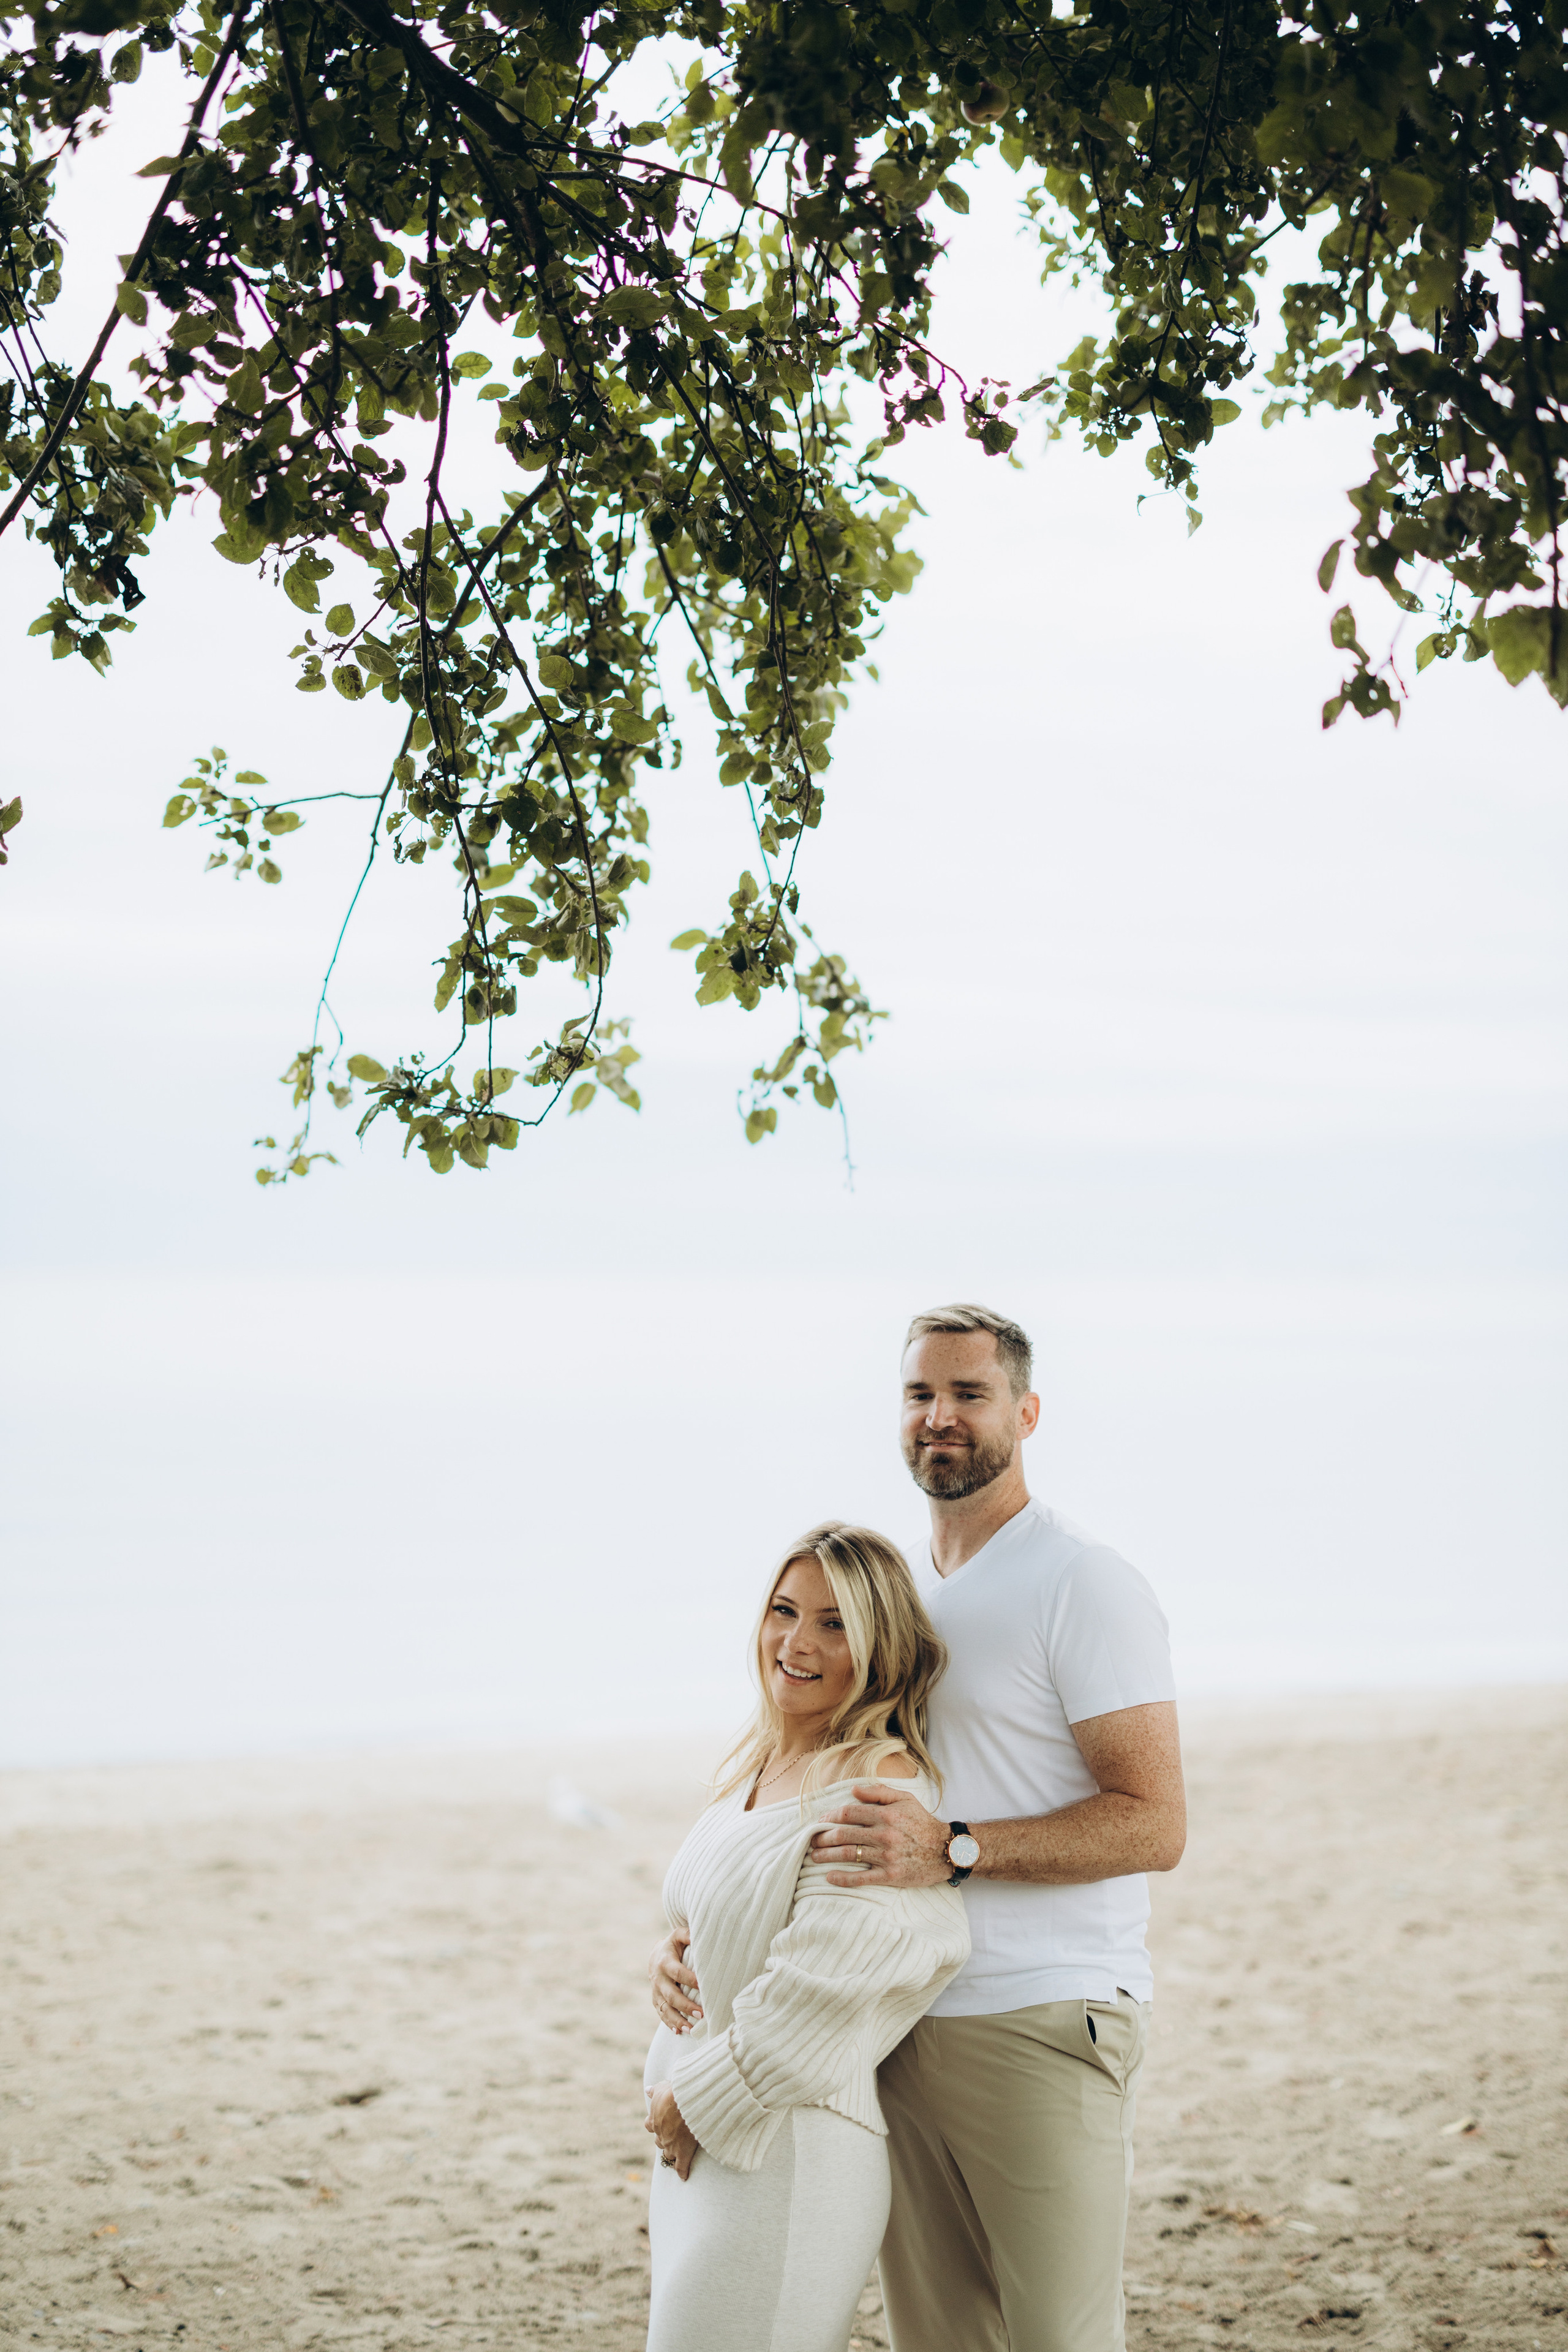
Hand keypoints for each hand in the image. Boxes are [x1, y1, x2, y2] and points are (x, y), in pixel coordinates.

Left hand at [644, 2082, 697, 2180]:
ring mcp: (671, 2145)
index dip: (655, 2125)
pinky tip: (683, 2177)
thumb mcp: (662, 2088)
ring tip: (678, 2154)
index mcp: (654, 2120)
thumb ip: (655, 2091)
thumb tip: (647, 2089)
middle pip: (659, 2141)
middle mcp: (660, 2134)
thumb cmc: (673, 2093)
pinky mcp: (682, 2152)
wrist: (686, 2102)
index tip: (660, 2124)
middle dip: (664, 2140)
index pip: (650, 2125)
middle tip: (672, 2138)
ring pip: (669, 2153)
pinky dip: (682, 2172)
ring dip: (672, 2153)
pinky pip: (681, 2166)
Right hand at [649, 1928, 702, 2032]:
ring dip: (677, 2019)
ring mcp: (656, 1991)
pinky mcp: (656, 2000)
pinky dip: (669, 2023)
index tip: (703, 1986)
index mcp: (664, 1961)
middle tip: (701, 2013)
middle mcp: (658, 1978)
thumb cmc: (673, 1946)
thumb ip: (687, 1934)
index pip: (677, 1972)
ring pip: (665, 2008)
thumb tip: (700, 1934)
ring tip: (690, 2029)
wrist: (655, 1955)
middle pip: (671, 1995)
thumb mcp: (678, 1936)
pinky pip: (661, 2014)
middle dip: (685, 2005)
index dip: (689, 1979)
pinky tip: (679, 2032)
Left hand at [809, 1782, 952, 1887]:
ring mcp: (886, 1856)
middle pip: (843, 1835)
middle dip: (823, 1838)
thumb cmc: (922, 1822)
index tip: (820, 1821)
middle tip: (811, 1840)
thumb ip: (878, 1793)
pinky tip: (829, 1877)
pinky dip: (843, 1879)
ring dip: (827, 1856)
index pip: (848, 1814)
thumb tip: (853, 1790)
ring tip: (814, 1856)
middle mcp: (884, 1834)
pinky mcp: (890, 1875)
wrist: (945, 1850)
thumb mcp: (905, 1799)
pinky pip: (861, 1878)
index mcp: (885, 1814)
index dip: (830, 1817)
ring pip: (849, 1855)